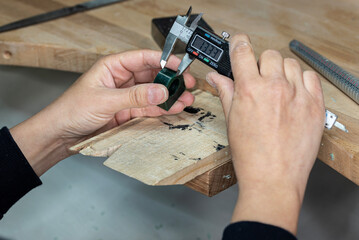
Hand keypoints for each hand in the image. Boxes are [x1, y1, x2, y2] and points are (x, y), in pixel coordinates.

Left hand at [10, 50, 195, 175]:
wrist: (63, 134)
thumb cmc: (72, 110)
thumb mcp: (105, 100)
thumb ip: (134, 96)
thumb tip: (160, 91)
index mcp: (113, 66)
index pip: (143, 58)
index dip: (163, 60)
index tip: (179, 66)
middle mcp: (122, 79)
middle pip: (152, 75)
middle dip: (171, 80)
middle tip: (187, 85)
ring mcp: (127, 96)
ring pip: (154, 93)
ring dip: (170, 96)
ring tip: (186, 99)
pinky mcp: (129, 112)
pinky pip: (149, 108)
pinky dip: (162, 109)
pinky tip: (174, 109)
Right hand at [206, 34, 324, 233]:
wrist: (273, 178)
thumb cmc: (250, 155)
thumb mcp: (232, 121)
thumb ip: (225, 92)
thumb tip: (216, 77)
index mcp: (249, 90)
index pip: (243, 50)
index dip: (239, 43)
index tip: (239, 43)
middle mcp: (274, 88)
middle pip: (269, 54)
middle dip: (261, 64)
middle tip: (258, 79)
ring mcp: (297, 95)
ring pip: (290, 63)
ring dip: (281, 71)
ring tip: (277, 89)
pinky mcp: (315, 105)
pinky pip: (311, 76)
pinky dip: (301, 80)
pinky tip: (293, 94)